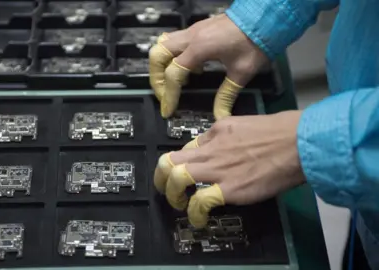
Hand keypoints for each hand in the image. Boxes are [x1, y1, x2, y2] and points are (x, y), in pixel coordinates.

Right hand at [149, 14, 268, 118]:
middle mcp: (190, 37)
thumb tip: (220, 115)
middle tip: (165, 95)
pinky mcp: (197, 29)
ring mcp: (192, 31)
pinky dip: (173, 56)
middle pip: (157, 56)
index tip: (169, 110)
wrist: (265, 18)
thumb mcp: (242, 73)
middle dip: (156, 78)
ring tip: (176, 82)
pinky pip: (174, 41)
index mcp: (199, 48)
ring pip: (162, 45)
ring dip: (162, 65)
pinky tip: (190, 68)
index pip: (173, 74)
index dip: (169, 95)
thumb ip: (227, 96)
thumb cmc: (255, 42)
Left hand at [154, 111, 305, 227]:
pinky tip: (198, 217)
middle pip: (169, 161)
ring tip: (178, 203)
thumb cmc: (280, 131)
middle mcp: (211, 150)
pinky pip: (200, 201)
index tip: (187, 172)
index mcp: (216, 132)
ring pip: (176, 178)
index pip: (187, 147)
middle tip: (164, 187)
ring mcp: (218, 169)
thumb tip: (218, 144)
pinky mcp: (230, 189)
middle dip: (161, 176)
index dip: (184, 162)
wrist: (299, 142)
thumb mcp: (244, 123)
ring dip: (171, 194)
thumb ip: (227, 134)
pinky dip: (194, 212)